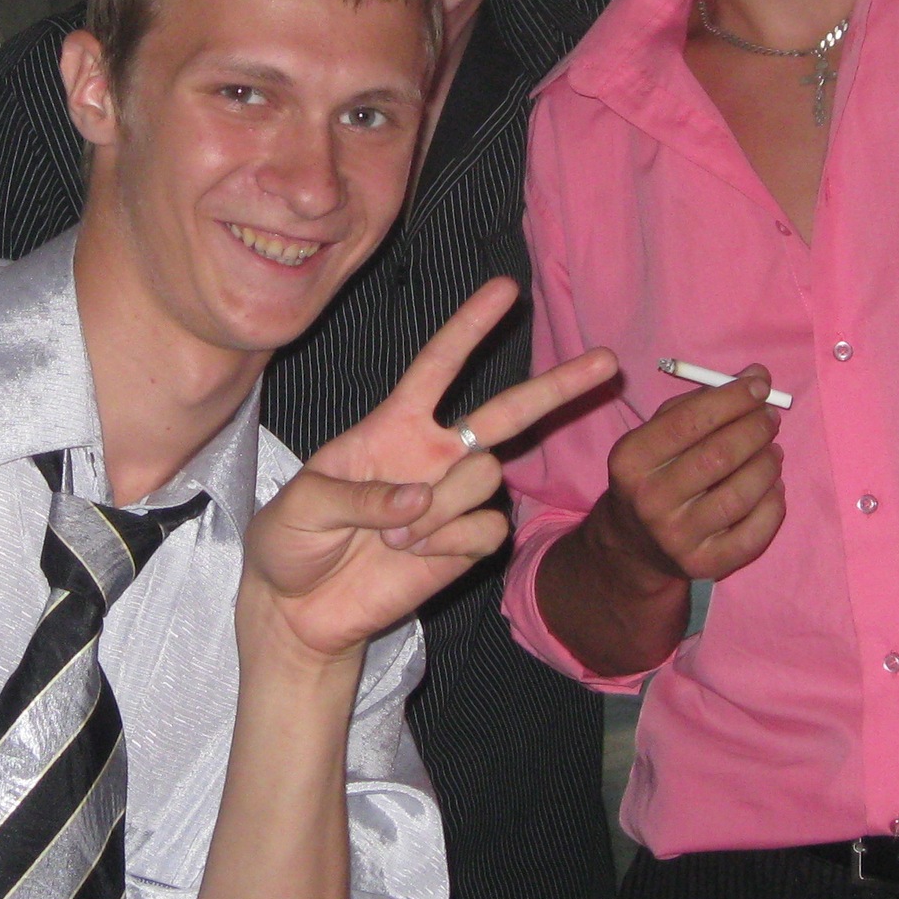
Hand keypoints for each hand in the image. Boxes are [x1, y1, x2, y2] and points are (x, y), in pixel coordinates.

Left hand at [244, 278, 616, 665]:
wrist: (300, 609)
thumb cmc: (290, 541)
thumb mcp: (302, 506)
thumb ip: (358, 496)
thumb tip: (418, 498)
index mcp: (391, 426)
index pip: (437, 366)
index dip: (469, 327)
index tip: (505, 289)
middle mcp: (432, 454)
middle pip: (506, 411)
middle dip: (558, 387)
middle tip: (609, 361)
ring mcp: (453, 499)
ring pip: (486, 475)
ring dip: (442, 505)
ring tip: (394, 536)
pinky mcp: (464, 544)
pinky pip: (488, 528)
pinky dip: (451, 542)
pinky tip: (415, 555)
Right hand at [587, 367, 783, 583]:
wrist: (633, 542)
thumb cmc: (653, 474)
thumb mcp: (655, 435)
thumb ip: (700, 402)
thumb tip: (756, 376)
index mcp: (630, 460)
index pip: (688, 421)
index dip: (731, 399)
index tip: (759, 385)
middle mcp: (650, 500)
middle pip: (718, 456)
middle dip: (755, 429)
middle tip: (770, 418)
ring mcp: (677, 538)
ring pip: (740, 494)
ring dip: (768, 464)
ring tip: (773, 451)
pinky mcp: (704, 565)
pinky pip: (753, 534)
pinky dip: (773, 504)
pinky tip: (773, 487)